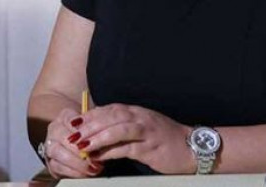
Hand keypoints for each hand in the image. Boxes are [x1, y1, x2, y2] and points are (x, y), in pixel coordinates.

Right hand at [42, 107, 103, 177]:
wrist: (83, 142)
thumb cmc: (91, 131)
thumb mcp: (96, 124)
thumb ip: (96, 128)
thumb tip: (100, 136)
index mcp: (65, 115)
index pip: (70, 120)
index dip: (80, 132)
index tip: (92, 140)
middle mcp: (54, 128)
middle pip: (61, 136)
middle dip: (78, 149)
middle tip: (93, 157)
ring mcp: (50, 144)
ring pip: (56, 151)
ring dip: (75, 161)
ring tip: (91, 167)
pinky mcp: (51, 161)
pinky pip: (57, 166)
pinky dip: (72, 171)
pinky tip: (85, 173)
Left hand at [71, 103, 195, 173]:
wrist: (192, 148)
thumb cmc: (164, 139)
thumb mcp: (143, 128)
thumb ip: (122, 128)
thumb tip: (97, 135)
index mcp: (137, 111)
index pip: (110, 108)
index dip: (91, 115)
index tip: (75, 123)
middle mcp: (141, 117)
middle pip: (111, 116)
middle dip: (90, 124)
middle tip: (73, 134)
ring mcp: (147, 132)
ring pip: (119, 129)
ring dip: (99, 136)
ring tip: (83, 144)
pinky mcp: (151, 148)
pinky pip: (127, 148)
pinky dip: (111, 151)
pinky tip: (100, 156)